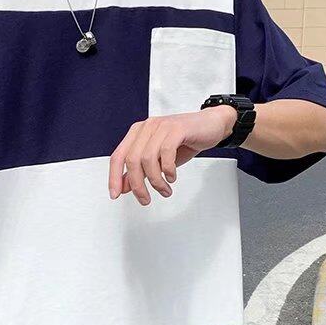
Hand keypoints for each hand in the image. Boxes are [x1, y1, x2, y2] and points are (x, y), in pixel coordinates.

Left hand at [108, 106, 235, 204]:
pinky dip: (168, 169)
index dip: (114, 177)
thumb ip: (140, 172)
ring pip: (147, 159)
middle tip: (146, 199)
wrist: (211, 126)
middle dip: (137, 185)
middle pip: (131, 160)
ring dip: (156, 181)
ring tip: (165, 190)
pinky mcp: (176, 129)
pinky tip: (172, 177)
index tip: (115, 194)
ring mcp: (161, 126)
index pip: (118, 156)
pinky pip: (166, 153)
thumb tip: (124, 187)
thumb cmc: (184, 142)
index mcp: (137, 133)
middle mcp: (146, 127)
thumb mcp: (158, 160)